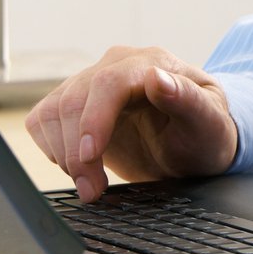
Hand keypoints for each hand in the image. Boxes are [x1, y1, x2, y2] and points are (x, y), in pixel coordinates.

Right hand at [24, 46, 239, 201]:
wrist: (193, 146)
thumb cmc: (205, 134)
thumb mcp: (209, 123)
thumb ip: (188, 99)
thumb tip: (157, 78)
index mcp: (152, 62)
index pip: (109, 82)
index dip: (95, 118)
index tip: (91, 156)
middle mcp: (116, 65)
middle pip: (75, 100)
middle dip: (78, 152)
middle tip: (93, 190)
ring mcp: (90, 82)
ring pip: (53, 112)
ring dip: (64, 156)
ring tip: (91, 185)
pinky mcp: (73, 104)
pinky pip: (42, 121)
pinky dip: (52, 149)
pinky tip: (80, 167)